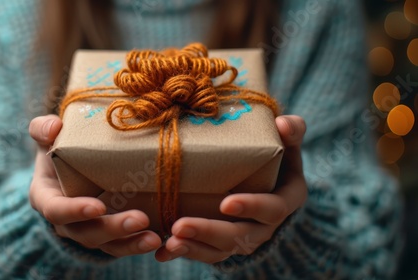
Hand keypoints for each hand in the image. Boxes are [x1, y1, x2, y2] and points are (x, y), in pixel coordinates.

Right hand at [28, 115, 161, 256]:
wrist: (74, 165)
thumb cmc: (60, 148)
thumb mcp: (48, 137)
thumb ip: (43, 129)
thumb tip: (54, 127)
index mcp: (47, 198)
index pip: (56, 210)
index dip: (74, 211)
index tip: (98, 207)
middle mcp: (66, 222)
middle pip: (86, 233)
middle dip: (113, 229)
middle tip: (140, 220)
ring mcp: (88, 231)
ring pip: (108, 245)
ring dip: (131, 243)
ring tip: (154, 239)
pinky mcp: (109, 235)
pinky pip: (123, 245)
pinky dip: (140, 244)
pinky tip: (160, 240)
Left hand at [155, 115, 307, 262]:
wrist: (271, 185)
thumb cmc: (276, 159)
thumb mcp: (289, 146)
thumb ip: (291, 133)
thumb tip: (283, 123)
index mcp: (285, 201)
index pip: (272, 209)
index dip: (252, 207)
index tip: (226, 203)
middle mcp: (265, 227)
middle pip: (240, 237)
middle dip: (209, 232)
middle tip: (181, 226)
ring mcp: (244, 238)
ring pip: (220, 251)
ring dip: (193, 248)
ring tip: (169, 243)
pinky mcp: (223, 243)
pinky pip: (205, 253)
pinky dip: (184, 253)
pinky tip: (161, 254)